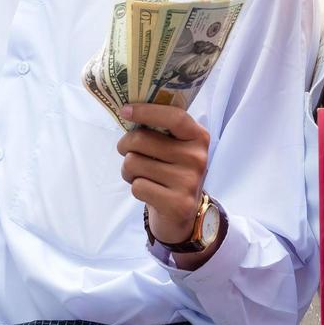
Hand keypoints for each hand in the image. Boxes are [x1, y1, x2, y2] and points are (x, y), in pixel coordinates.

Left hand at [117, 102, 209, 243]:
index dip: (146, 112)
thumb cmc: (171, 171)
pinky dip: (136, 188)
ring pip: (134, 163)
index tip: (125, 111)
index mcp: (198, 137)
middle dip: (125, 144)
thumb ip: (160, 130)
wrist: (183, 213)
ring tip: (139, 174)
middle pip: (142, 140)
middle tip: (126, 150)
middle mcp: (197, 157)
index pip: (174, 117)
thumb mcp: (174, 147)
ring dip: (128, 170)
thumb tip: (128, 111)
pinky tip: (148, 191)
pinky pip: (137, 186)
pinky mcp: (177, 204)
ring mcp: (189, 181)